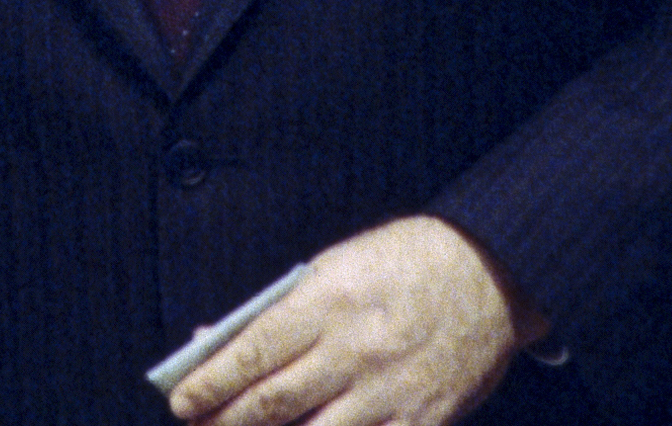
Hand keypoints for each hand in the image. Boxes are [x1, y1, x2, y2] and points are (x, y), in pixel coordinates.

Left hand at [168, 216, 532, 425]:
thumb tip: (222, 343)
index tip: (180, 400)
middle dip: (224, 423)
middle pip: (272, 403)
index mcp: (329, 301)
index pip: (252, 353)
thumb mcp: (336, 266)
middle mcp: (356, 350)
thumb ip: (283, 310)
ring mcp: (390, 392)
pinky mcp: (423, 421)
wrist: (491, 271)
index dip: (209, 383)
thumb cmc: (404, 262)